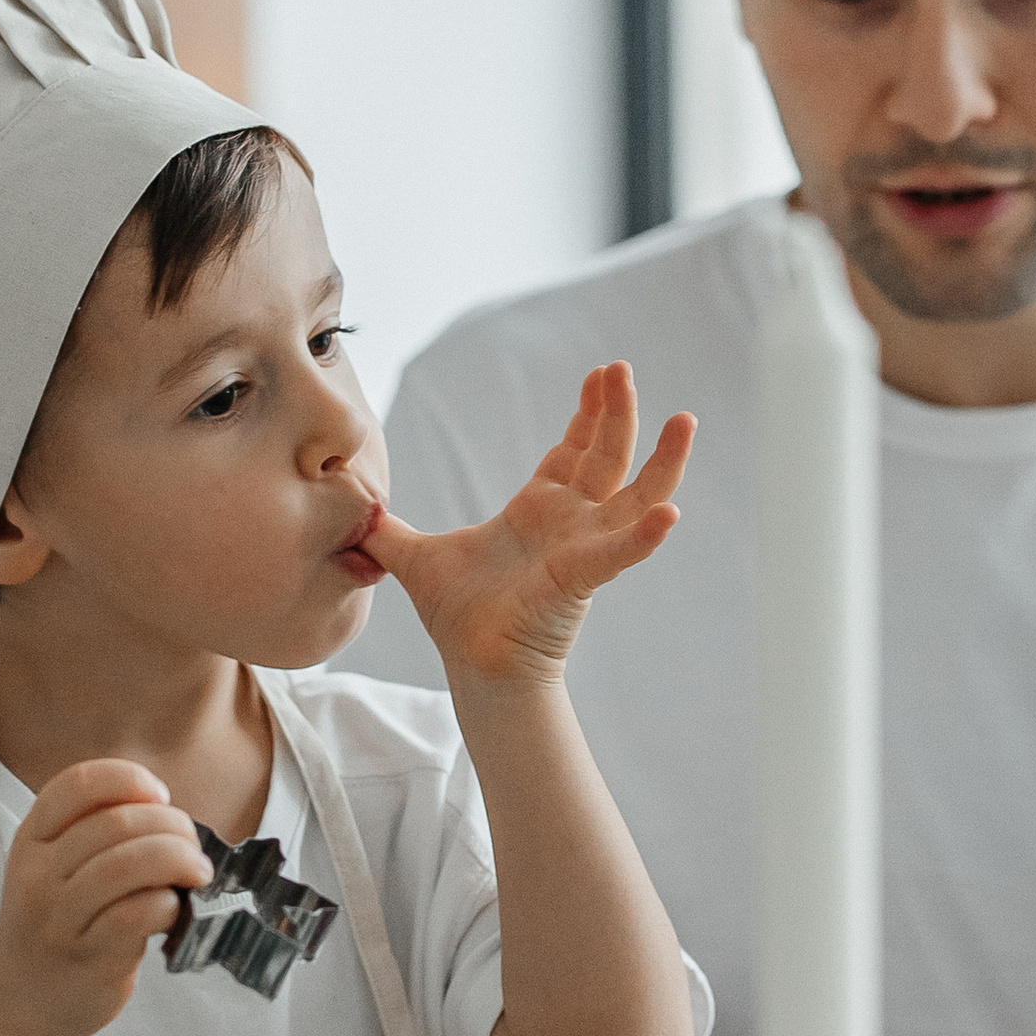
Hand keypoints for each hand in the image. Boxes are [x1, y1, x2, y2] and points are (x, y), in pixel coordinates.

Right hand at [0, 757, 208, 1035]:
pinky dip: (167, 903)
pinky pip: (137, 913)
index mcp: (33, 839)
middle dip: (172, 825)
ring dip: (178, 860)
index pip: (79, 784)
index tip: (160, 797)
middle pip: (117, 822)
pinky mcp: (87, 957)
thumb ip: (97, 834)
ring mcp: (60, 918)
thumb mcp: (54, 868)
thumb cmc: (55, 925)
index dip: (130, 779)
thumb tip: (171, 816)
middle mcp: (39, 874)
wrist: (19, 1002)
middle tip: (192, 845)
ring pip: (127, 864)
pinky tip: (172, 911)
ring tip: (197, 873)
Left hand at [370, 363, 693, 689]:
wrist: (473, 667)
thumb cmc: (459, 618)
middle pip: (606, 456)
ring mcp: (584, 548)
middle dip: (616, 412)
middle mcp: (571, 523)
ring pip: (635, 496)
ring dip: (663, 461)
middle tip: (622, 368)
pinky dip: (645, 536)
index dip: (588, 414)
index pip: (574, 452)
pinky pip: (620, 553)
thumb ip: (386, 530)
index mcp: (539, 510)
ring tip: (685, 421)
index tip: (600, 375)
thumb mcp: (414, 558)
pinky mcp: (582, 579)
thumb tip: (350, 507)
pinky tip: (669, 514)